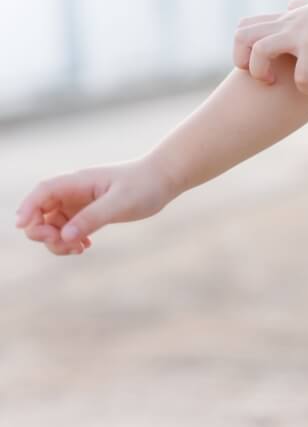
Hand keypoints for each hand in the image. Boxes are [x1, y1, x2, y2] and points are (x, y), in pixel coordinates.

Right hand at [15, 157, 175, 255]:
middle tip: (65, 244)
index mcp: (78, 181)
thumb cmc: (145, 185)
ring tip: (79, 249)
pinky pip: (69, 228)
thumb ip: (93, 217)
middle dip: (43, 232)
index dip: (28, 208)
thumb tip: (65, 235)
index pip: (42, 192)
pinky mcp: (90, 212)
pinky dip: (70, 240)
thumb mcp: (121, 203)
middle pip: (41, 211)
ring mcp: (81, 202)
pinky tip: (85, 247)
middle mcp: (75, 191)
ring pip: (54, 224)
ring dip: (58, 240)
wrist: (164, 179)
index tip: (23, 227)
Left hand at [233, 0, 307, 94]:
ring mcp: (301, 33)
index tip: (263, 65)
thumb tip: (292, 4)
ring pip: (261, 50)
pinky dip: (303, 86)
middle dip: (245, 62)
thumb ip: (303, 5)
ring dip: (264, 73)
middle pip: (241, 35)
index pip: (244, 27)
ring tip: (281, 83)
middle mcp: (288, 23)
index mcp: (286, 19)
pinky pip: (300, 72)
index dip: (244, 50)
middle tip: (267, 77)